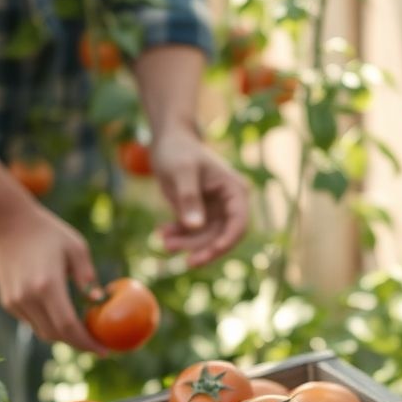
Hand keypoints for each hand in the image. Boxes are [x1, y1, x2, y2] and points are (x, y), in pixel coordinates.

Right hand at [0, 201, 105, 352]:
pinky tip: (62, 316)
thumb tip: (99, 302)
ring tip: (82, 331)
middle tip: (97, 344)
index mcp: (47, 284)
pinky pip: (33, 323)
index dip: (86, 343)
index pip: (68, 326)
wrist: (6, 224)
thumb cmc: (48, 233)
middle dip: (78, 344)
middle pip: (56, 335)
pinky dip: (49, 325)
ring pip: (43, 332)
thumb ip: (88, 277)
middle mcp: (28, 297)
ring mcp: (15, 301)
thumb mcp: (76, 248)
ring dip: (64, 336)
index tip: (104, 351)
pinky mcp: (8, 302)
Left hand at [151, 128, 248, 266]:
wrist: (167, 141)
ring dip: (186, 244)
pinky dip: (179, 236)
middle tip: (183, 259)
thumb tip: (195, 226)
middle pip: (222, 236)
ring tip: (163, 242)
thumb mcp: (181, 171)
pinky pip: (193, 233)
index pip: (238, 222)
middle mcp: (228, 203)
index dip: (227, 241)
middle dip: (202, 248)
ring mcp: (214, 210)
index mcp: (234, 190)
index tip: (209, 253)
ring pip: (205, 238)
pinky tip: (162, 233)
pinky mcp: (200, 214)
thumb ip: (189, 198)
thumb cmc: (177, 150)